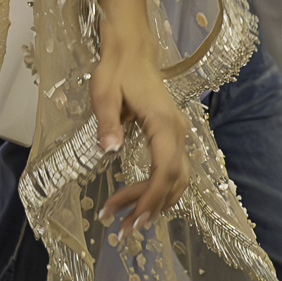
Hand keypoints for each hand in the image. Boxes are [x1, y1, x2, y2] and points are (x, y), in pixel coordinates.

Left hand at [91, 0, 188, 229]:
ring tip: (126, 222)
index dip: (151, 199)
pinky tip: (139, 203)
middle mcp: (178, 132)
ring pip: (176, 180)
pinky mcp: (172, 136)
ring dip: (154, 203)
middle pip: (172, 181)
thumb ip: (107, 122)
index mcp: (164, 125)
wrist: (132, 50)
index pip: (163, 171)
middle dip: (149, 208)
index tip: (133, 219)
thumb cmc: (115, 70)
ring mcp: (178, 135)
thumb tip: (109, 151)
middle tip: (123, 230)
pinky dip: (159, 191)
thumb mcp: (103, 93)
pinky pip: (173, 171)